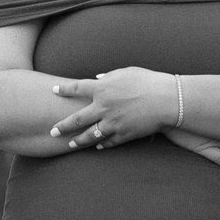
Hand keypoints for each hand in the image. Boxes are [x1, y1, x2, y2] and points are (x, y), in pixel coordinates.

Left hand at [47, 67, 180, 149]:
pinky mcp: (123, 134)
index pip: (77, 88)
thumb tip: (97, 79)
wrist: (168, 101)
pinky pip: (108, 142)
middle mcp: (103, 107)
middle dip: (62, 126)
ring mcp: (112, 123)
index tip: (54, 90)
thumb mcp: (126, 72)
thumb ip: (109, 76)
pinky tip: (96, 146)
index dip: (64, 89)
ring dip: (78, 141)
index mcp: (103, 88)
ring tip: (70, 144)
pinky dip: (102, 144)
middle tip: (52, 131)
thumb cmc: (148, 82)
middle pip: (76, 119)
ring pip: (90, 135)